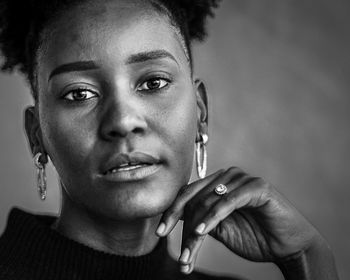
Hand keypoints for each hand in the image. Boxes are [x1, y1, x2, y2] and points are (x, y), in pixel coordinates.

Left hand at [156, 167, 324, 274]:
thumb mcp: (220, 230)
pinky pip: (227, 201)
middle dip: (181, 226)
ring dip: (195, 230)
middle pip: (193, 197)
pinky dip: (213, 217)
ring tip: (189, 254)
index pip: (187, 194)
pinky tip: (201, 231)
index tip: (160, 232)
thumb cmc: (255, 237)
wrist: (288, 246)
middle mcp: (227, 177)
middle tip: (178, 253)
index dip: (171, 212)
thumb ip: (200, 219)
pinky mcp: (256, 187)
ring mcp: (242, 179)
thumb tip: (173, 217)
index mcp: (217, 183)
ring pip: (207, 202)